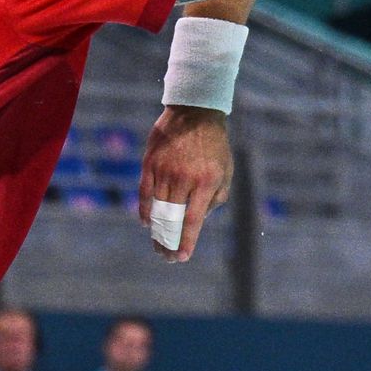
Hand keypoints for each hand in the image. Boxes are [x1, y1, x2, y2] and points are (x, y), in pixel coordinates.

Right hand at [137, 105, 232, 260]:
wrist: (195, 113)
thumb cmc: (214, 145)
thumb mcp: (225, 171)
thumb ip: (216, 198)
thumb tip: (200, 220)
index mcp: (205, 182)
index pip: (193, 220)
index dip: (187, 241)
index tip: (182, 257)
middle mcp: (184, 178)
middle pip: (172, 219)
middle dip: (169, 242)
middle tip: (168, 257)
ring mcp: (164, 171)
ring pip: (157, 209)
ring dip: (157, 231)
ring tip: (159, 244)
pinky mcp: (150, 164)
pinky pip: (144, 193)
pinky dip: (145, 210)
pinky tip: (147, 223)